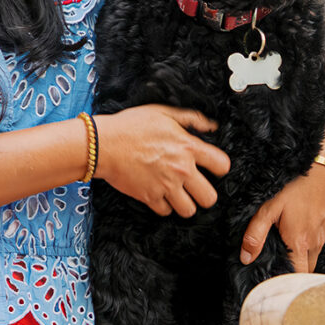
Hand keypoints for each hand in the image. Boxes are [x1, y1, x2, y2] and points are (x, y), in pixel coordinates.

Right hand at [96, 106, 228, 216]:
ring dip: (185, 203)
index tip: (211, 168)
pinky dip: (164, 205)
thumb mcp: (163, 113)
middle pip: (210, 198)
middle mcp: (181, 169)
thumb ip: (191, 119)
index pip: (222, 166)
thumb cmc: (131, 125)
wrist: (103, 144)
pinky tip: (159, 194)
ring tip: (178, 194)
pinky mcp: (149, 197)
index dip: (219, 168)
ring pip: (189, 210)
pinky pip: (166, 212)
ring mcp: (165, 186)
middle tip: (195, 187)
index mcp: (188, 147)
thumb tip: (212, 125)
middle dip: (204, 194)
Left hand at [240, 160, 324, 272]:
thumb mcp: (269, 207)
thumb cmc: (294, 182)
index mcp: (300, 241)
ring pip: (314, 255)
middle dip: (295, 271)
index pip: (297, 276)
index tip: (275, 281)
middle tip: (278, 264)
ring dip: (302, 256)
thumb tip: (246, 257)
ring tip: (286, 246)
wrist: (320, 162)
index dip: (287, 281)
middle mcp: (316, 241)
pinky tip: (298, 229)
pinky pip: (320, 240)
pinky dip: (310, 242)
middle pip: (307, 269)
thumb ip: (255, 233)